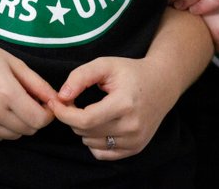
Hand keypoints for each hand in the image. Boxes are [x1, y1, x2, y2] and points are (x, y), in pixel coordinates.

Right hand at [0, 36, 57, 141]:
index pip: (39, 120)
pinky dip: (1, 128)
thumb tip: (57, 100)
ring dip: (18, 124)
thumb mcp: (13, 62)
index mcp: (6, 92)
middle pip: (27, 130)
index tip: (45, 103)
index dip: (47, 113)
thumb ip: (37, 84)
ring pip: (12, 136)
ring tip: (10, 103)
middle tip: (28, 101)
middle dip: (34, 118)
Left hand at [49, 56, 177, 160]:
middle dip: (72, 117)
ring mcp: (135, 140)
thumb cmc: (131, 72)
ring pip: (90, 143)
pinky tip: (100, 124)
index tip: (56, 102)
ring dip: (83, 129)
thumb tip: (61, 96)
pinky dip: (94, 141)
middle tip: (74, 102)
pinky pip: (102, 153)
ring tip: (91, 110)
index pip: (85, 119)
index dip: (64, 113)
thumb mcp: (105, 65)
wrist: (162, 84)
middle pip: (85, 132)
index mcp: (124, 104)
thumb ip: (80, 76)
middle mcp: (132, 126)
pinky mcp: (135, 148)